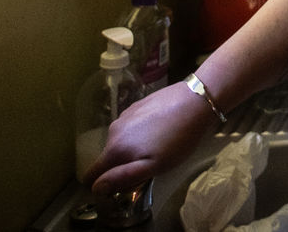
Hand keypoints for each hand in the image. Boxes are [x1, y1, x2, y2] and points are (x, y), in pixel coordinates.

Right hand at [81, 79, 216, 194]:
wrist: (196, 100)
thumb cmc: (178, 139)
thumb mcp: (153, 166)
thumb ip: (123, 177)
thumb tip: (95, 187)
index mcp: (115, 149)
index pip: (92, 173)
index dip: (100, 184)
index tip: (117, 187)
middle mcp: (113, 131)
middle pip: (108, 158)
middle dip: (121, 165)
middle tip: (148, 165)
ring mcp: (123, 116)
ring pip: (119, 141)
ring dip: (131, 148)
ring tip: (156, 147)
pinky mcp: (135, 105)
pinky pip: (129, 127)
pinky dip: (138, 132)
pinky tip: (158, 130)